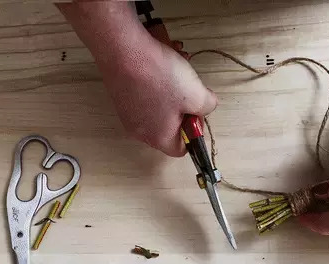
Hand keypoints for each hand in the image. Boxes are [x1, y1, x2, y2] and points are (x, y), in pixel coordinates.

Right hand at [101, 40, 217, 156]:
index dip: (194, 130)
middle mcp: (141, 131)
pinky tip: (160, 62)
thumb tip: (205, 106)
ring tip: (176, 66)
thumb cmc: (159, 76)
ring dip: (172, 88)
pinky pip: (145, 95)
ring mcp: (128, 113)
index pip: (182, 148)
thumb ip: (207, 106)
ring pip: (160, 106)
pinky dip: (156, 81)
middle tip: (188, 87)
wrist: (123, 50)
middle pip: (171, 126)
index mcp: (159, 138)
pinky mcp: (121, 96)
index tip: (197, 109)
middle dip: (184, 104)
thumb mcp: (197, 94)